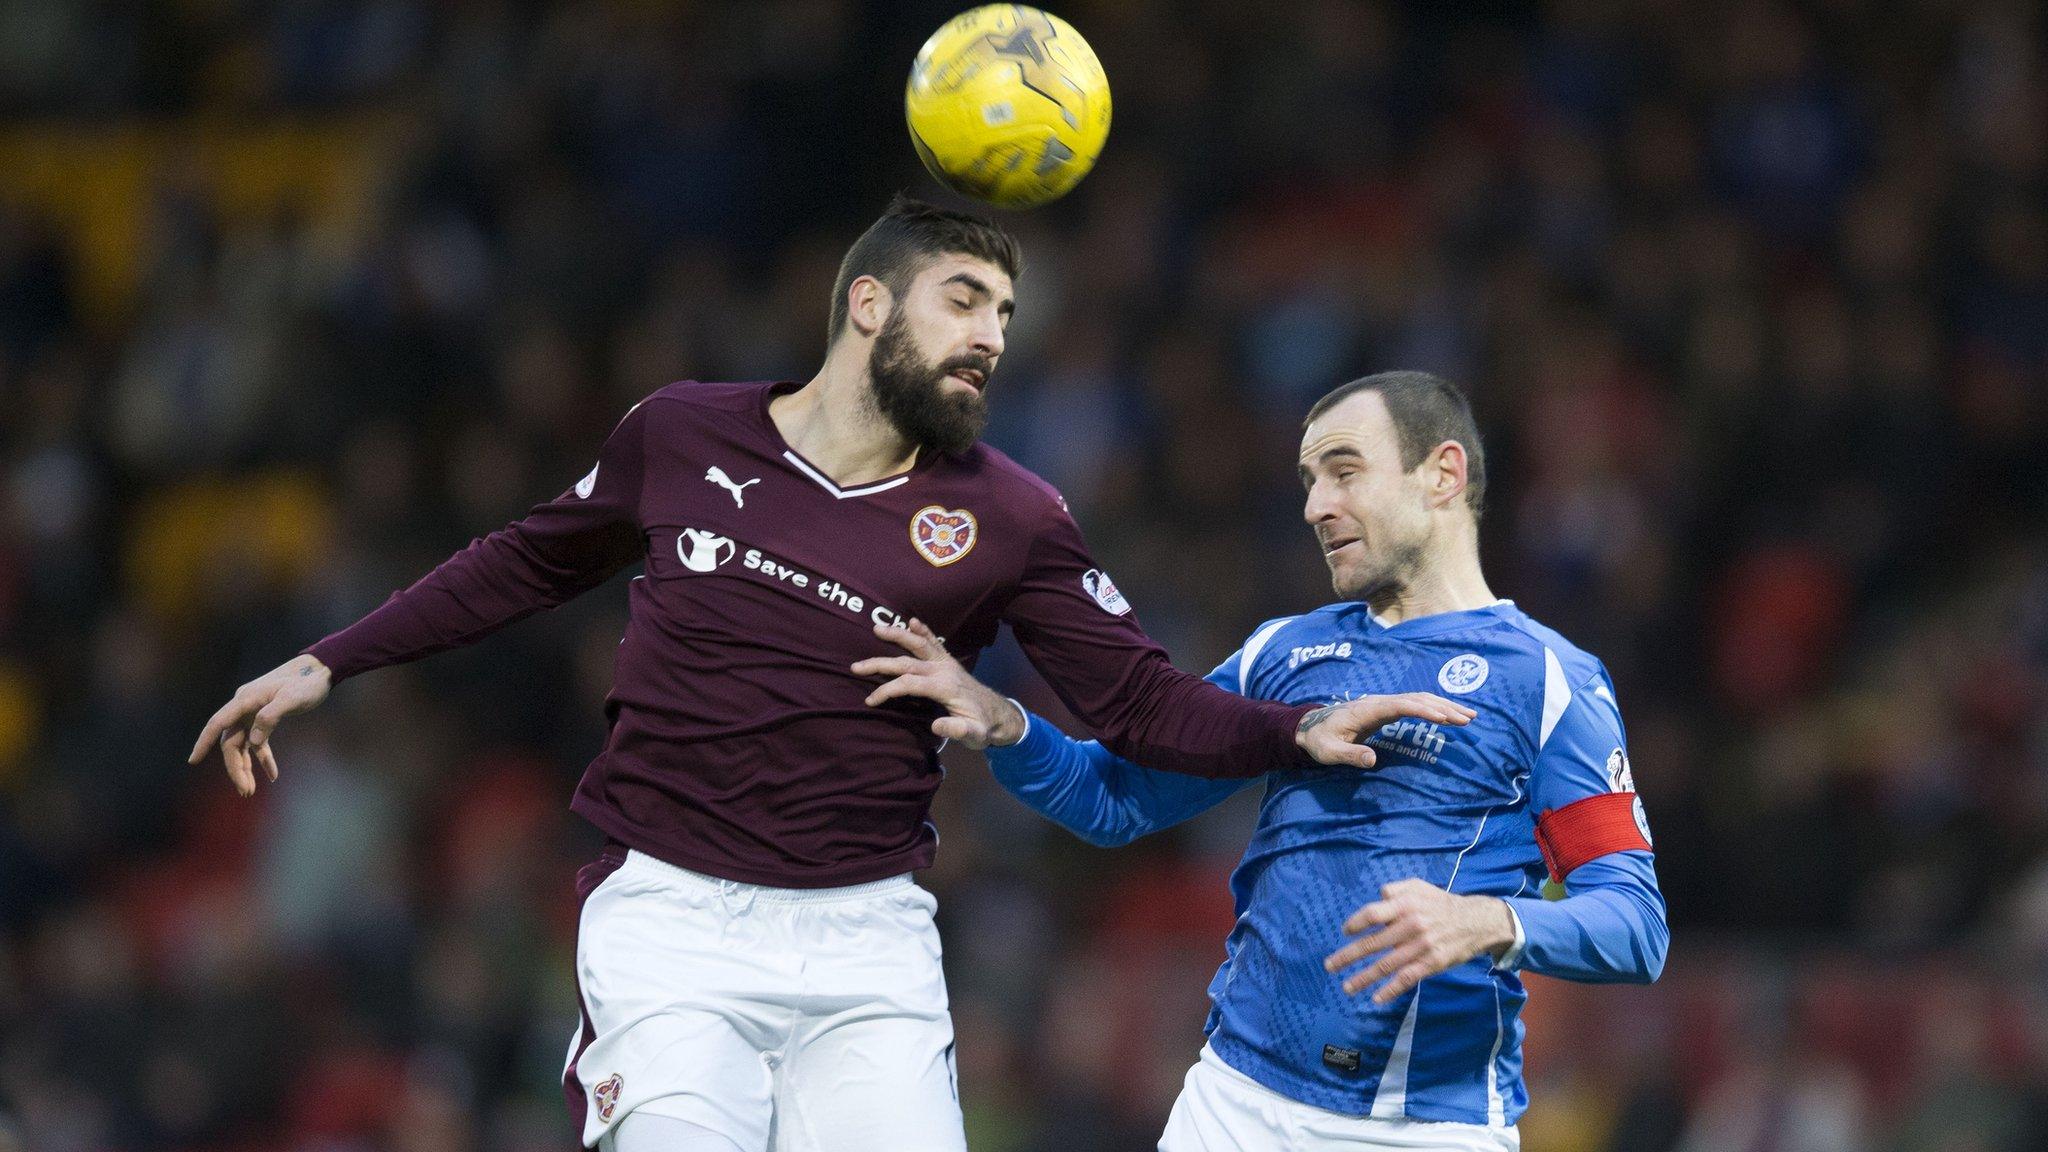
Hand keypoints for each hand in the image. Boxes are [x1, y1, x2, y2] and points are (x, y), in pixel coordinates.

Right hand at [187, 654, 332, 795]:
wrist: (319, 670)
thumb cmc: (307, 682)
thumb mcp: (293, 698)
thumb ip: (271, 717)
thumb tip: (253, 741)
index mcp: (245, 699)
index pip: (218, 723)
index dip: (204, 742)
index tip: (193, 760)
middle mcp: (244, 707)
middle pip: (231, 742)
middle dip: (236, 768)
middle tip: (246, 792)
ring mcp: (253, 713)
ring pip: (242, 745)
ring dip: (245, 767)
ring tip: (250, 791)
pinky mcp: (264, 719)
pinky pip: (258, 743)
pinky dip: (263, 759)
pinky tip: (272, 775)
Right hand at [850, 619, 1025, 748]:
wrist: (1000, 714)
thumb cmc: (983, 727)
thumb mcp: (975, 735)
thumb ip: (958, 730)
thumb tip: (937, 725)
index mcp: (945, 687)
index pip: (910, 684)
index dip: (888, 690)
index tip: (870, 700)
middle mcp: (944, 670)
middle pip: (907, 662)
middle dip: (880, 663)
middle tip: (856, 666)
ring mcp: (947, 663)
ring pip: (919, 645)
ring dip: (898, 636)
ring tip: (877, 629)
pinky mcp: (949, 662)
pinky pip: (934, 643)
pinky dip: (923, 631)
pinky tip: (912, 621)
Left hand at [1295, 693, 1476, 767]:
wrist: (1310, 727)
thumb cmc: (1320, 741)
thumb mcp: (1329, 752)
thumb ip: (1349, 756)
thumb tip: (1372, 761)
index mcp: (1368, 710)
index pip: (1401, 705)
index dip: (1423, 710)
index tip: (1444, 718)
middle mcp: (1379, 702)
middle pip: (1416, 699)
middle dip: (1443, 707)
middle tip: (1468, 719)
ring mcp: (1384, 703)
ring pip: (1419, 699)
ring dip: (1444, 705)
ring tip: (1469, 716)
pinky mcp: (1386, 709)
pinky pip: (1415, 704)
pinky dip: (1434, 707)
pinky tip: (1449, 715)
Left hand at [1323, 878, 1517, 1002]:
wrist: (1476, 922)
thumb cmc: (1441, 904)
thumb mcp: (1419, 886)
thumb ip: (1395, 889)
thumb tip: (1376, 898)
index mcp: (1406, 905)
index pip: (1372, 914)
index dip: (1355, 923)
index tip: (1345, 932)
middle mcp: (1411, 925)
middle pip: (1373, 943)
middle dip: (1348, 956)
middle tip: (1329, 965)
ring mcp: (1421, 947)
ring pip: (1386, 965)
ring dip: (1363, 978)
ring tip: (1346, 987)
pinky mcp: (1432, 964)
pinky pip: (1407, 979)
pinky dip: (1391, 990)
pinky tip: (1376, 998)